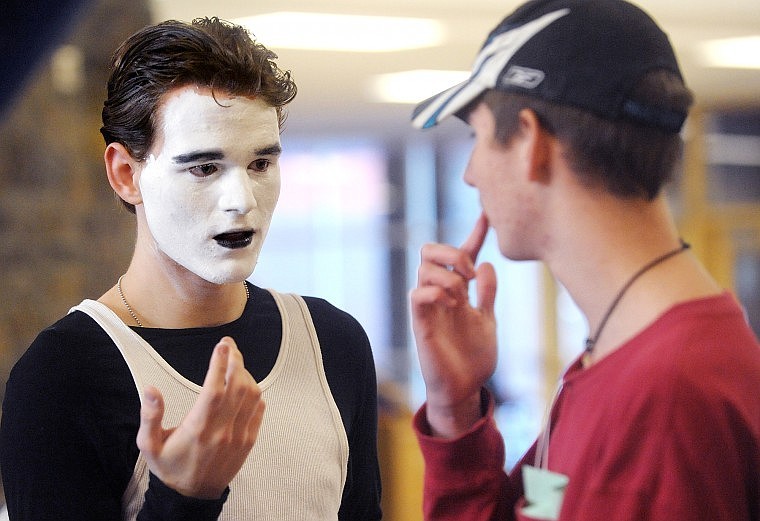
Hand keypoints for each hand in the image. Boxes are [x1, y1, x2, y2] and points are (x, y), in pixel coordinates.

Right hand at [136, 336, 264, 498]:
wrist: (192, 497)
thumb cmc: (171, 468)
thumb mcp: (149, 445)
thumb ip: (150, 416)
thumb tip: (150, 389)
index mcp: (198, 428)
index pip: (214, 388)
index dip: (219, 364)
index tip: (221, 346)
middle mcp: (222, 430)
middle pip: (238, 386)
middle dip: (236, 360)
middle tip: (229, 346)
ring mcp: (238, 436)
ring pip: (252, 396)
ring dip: (246, 375)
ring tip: (235, 364)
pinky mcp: (248, 441)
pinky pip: (259, 411)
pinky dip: (255, 394)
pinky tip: (245, 386)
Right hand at [410, 213, 497, 437]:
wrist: (464, 388)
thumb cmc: (473, 356)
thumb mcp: (488, 319)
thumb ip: (488, 293)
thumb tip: (486, 264)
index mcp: (459, 290)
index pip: (463, 253)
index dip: (474, 233)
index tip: (487, 215)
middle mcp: (440, 293)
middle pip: (430, 250)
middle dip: (451, 251)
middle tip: (469, 271)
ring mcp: (429, 306)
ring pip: (424, 268)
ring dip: (448, 275)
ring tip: (462, 297)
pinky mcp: (421, 323)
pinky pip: (417, 294)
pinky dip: (436, 292)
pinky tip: (453, 304)